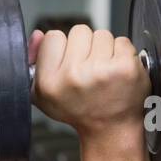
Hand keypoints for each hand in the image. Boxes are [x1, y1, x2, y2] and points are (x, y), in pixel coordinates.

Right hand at [29, 26, 150, 141]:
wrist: (109, 129)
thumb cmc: (78, 110)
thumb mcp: (45, 94)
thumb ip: (36, 60)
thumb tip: (38, 35)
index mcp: (49, 81)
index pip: (53, 36)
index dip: (63, 47)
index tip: (69, 63)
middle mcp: (72, 76)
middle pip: (79, 31)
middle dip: (85, 46)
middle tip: (88, 69)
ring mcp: (100, 70)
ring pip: (102, 34)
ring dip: (104, 49)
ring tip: (103, 71)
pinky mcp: (124, 68)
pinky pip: (122, 41)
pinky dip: (123, 53)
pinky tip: (117, 71)